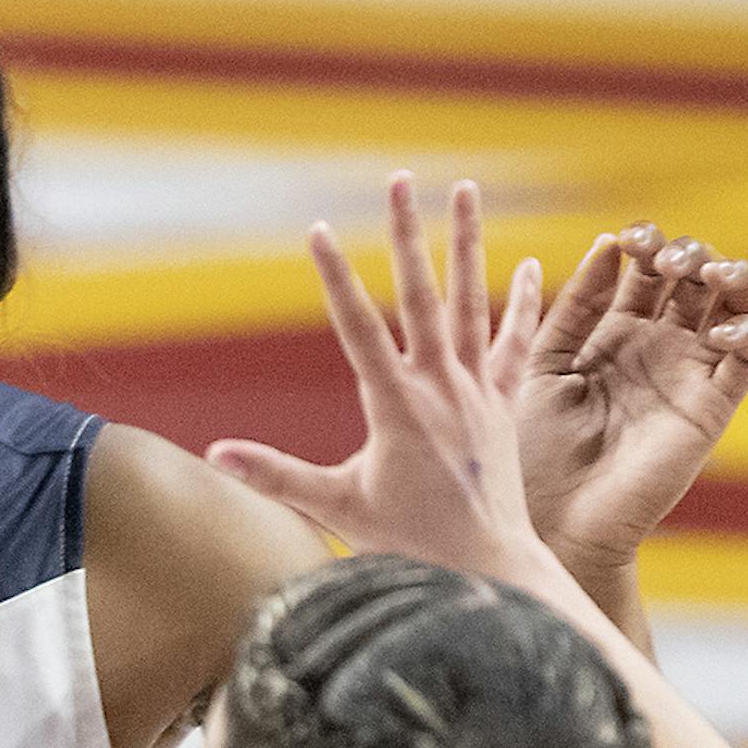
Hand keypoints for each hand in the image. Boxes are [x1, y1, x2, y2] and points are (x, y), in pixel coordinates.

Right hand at [207, 176, 554, 585]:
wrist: (490, 567)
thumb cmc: (409, 545)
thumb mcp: (336, 507)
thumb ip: (275, 474)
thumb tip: (217, 454)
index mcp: (396, 406)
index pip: (357, 326)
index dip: (334, 275)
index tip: (317, 228)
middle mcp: (441, 387)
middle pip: (421, 294)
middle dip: (406, 234)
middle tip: (399, 180)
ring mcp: (478, 391)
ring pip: (471, 302)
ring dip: (465, 243)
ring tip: (463, 190)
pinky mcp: (504, 405)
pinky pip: (517, 344)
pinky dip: (524, 303)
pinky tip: (531, 265)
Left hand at [511, 222, 747, 579]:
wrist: (548, 519)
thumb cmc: (529, 449)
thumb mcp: (542, 366)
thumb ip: (573, 308)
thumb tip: (607, 243)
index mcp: (612, 334)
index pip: (645, 271)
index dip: (643, 245)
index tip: (625, 239)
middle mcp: (656, 348)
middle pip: (694, 278)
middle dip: (686, 253)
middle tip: (663, 259)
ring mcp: (687, 375)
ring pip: (735, 307)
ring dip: (731, 276)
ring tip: (707, 273)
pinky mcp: (710, 408)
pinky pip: (747, 358)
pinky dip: (745, 332)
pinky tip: (719, 330)